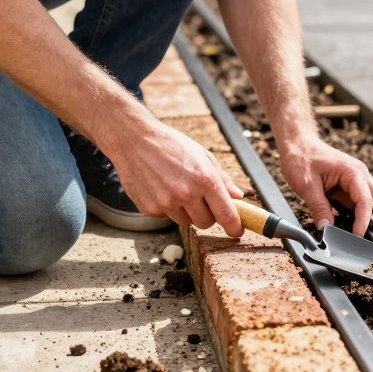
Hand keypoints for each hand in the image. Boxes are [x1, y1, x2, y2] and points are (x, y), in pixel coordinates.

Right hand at [106, 119, 244, 234]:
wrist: (134, 139)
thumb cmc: (171, 144)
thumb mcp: (202, 155)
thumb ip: (222, 178)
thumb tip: (238, 197)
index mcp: (205, 179)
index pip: (226, 215)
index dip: (234, 227)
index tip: (237, 231)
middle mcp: (186, 193)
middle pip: (206, 223)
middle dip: (207, 215)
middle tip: (200, 199)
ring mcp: (166, 203)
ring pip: (186, 222)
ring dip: (186, 211)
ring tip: (176, 188)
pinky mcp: (150, 208)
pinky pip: (167, 217)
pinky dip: (167, 207)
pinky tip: (160, 188)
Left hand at [278, 134, 372, 235]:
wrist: (297, 143)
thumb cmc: (301, 157)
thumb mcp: (306, 185)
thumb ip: (318, 207)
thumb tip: (326, 228)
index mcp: (352, 172)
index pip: (366, 200)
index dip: (363, 221)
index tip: (357, 236)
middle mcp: (359, 175)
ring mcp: (356, 180)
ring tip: (368, 237)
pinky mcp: (349, 186)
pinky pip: (361, 202)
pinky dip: (362, 215)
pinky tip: (356, 227)